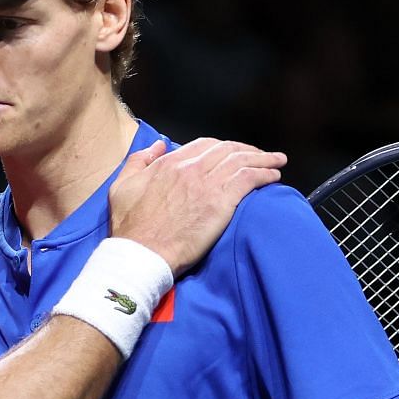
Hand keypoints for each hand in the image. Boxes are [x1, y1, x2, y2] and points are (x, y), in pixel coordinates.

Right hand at [108, 138, 285, 275]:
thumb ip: (139, 161)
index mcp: (169, 163)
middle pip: (227, 149)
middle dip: (246, 150)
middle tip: (260, 156)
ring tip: (277, 161)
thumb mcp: (122, 186)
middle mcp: (190, 168)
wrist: (142, 253)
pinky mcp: (222, 202)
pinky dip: (265, 173)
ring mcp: (207, 184)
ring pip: (242, 161)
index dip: (221, 146)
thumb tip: (159, 147)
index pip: (204, 145)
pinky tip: (274, 176)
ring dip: (263, 159)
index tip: (231, 152)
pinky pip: (249, 179)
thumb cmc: (130, 227)